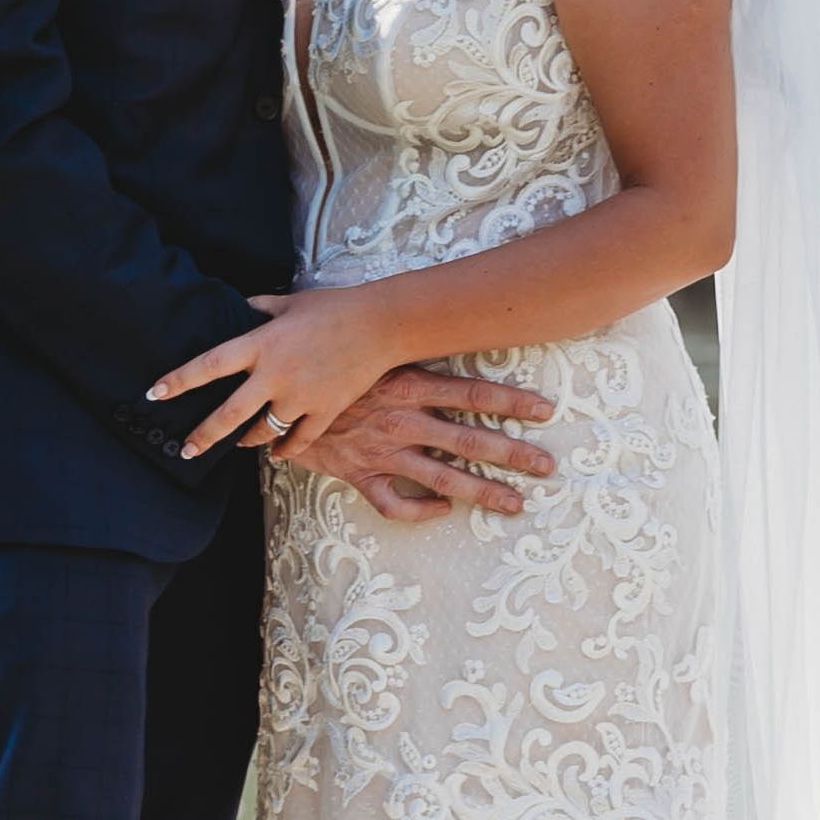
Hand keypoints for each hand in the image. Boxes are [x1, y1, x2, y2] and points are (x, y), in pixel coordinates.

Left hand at [153, 282, 415, 461]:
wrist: (381, 325)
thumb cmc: (334, 307)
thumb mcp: (289, 302)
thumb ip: (259, 308)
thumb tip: (240, 308)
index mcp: (262, 343)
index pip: (209, 365)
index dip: (179, 380)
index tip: (154, 393)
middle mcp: (276, 374)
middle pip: (229, 414)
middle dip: (203, 436)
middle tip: (185, 450)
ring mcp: (301, 397)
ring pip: (263, 431)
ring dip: (247, 440)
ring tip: (237, 444)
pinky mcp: (325, 411)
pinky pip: (298, 441)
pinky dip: (284, 450)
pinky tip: (276, 453)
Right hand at [264, 362, 556, 521]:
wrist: (271, 386)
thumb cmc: (324, 355)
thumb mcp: (370, 341)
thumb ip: (405, 336)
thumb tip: (444, 309)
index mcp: (408, 383)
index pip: (473, 393)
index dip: (513, 402)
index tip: (546, 409)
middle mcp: (403, 419)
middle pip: (471, 440)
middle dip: (514, 454)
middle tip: (548, 466)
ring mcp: (383, 450)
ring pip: (443, 478)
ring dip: (484, 492)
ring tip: (516, 503)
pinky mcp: (359, 474)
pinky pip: (394, 502)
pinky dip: (420, 510)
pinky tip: (442, 511)